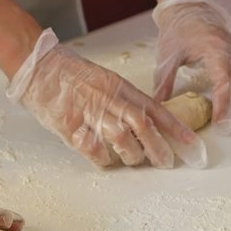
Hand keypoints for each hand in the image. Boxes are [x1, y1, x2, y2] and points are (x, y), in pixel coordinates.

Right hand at [7, 30, 206, 168]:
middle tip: (167, 163)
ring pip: (122, 139)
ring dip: (132, 155)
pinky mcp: (71, 126)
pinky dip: (103, 159)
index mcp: (120, 87)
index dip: (176, 128)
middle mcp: (109, 99)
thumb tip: (142, 121)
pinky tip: (105, 161)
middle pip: (143, 126)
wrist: (39, 67)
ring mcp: (90, 113)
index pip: (155, 109)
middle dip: (159, 148)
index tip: (192, 144)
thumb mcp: (104, 80)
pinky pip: (93, 149)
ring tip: (133, 160)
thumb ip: (122, 98)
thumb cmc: (69, 73)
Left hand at [153, 0, 230, 133]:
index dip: (224, 104)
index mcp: (214, 49)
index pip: (225, 80)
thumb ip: (164, 83)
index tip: (220, 123)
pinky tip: (230, 100)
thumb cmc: (177, 32)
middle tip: (224, 121)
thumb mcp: (167, 57)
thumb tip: (159, 107)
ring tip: (227, 113)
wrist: (188, 10)